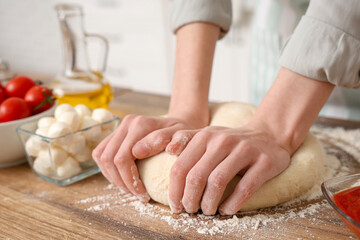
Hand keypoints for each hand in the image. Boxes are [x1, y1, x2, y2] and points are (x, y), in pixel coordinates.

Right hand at [92, 114, 197, 201]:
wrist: (177, 125)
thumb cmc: (182, 134)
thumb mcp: (181, 137)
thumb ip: (162, 140)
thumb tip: (137, 151)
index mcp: (140, 124)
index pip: (123, 158)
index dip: (130, 181)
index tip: (144, 195)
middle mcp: (126, 123)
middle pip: (109, 159)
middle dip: (121, 183)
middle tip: (138, 195)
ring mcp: (119, 127)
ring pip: (101, 157)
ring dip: (113, 178)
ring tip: (131, 189)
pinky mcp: (115, 134)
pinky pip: (100, 154)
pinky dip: (108, 170)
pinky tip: (123, 179)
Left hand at [167, 125, 290, 214]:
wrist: (269, 135)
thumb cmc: (231, 142)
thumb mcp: (208, 135)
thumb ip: (186, 139)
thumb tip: (167, 150)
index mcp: (205, 136)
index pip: (181, 166)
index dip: (174, 190)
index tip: (175, 205)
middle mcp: (223, 140)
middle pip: (197, 176)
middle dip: (189, 199)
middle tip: (190, 211)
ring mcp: (245, 150)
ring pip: (218, 182)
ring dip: (208, 203)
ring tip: (207, 211)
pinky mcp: (264, 162)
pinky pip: (244, 188)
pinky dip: (232, 204)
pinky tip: (226, 210)